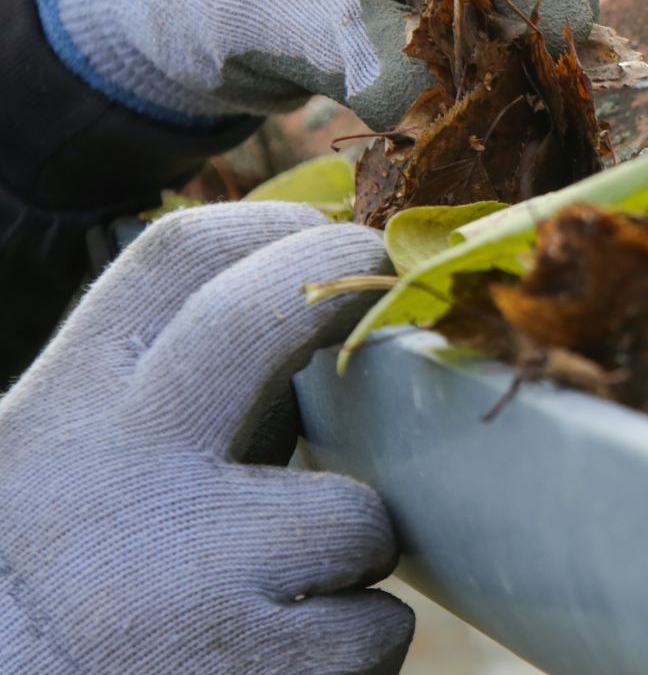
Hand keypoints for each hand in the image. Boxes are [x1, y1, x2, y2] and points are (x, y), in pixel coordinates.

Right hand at [0, 202, 412, 673]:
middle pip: (259, 317)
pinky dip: (356, 645)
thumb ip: (152, 397)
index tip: (324, 226)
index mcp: (63, 420)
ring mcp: (187, 582)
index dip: (270, 225)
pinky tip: (287, 662)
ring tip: (289, 590)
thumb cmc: (56, 590)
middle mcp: (116, 483)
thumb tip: (288, 308)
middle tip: (383, 284)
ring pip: (358, 514)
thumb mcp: (63, 472)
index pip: (174, 263)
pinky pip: (376, 630)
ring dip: (352, 550)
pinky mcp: (254, 673)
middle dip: (343, 279)